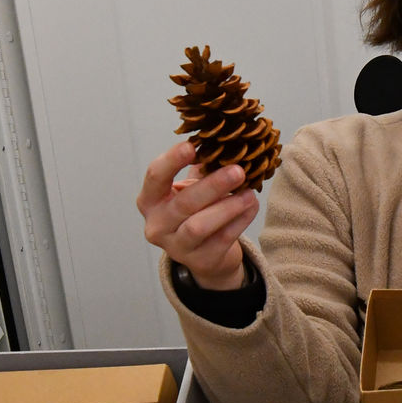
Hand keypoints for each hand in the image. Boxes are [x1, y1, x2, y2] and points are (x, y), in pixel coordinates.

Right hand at [136, 141, 259, 289]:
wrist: (207, 255)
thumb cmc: (197, 211)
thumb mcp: (191, 188)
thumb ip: (201, 167)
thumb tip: (223, 141)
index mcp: (150, 200)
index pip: (155, 176)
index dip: (172, 160)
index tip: (192, 146)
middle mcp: (157, 225)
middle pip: (183, 203)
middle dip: (213, 185)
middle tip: (238, 170)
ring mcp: (177, 247)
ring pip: (200, 226)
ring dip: (228, 207)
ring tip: (249, 193)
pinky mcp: (200, 261)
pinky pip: (221, 239)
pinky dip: (239, 221)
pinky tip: (251, 206)